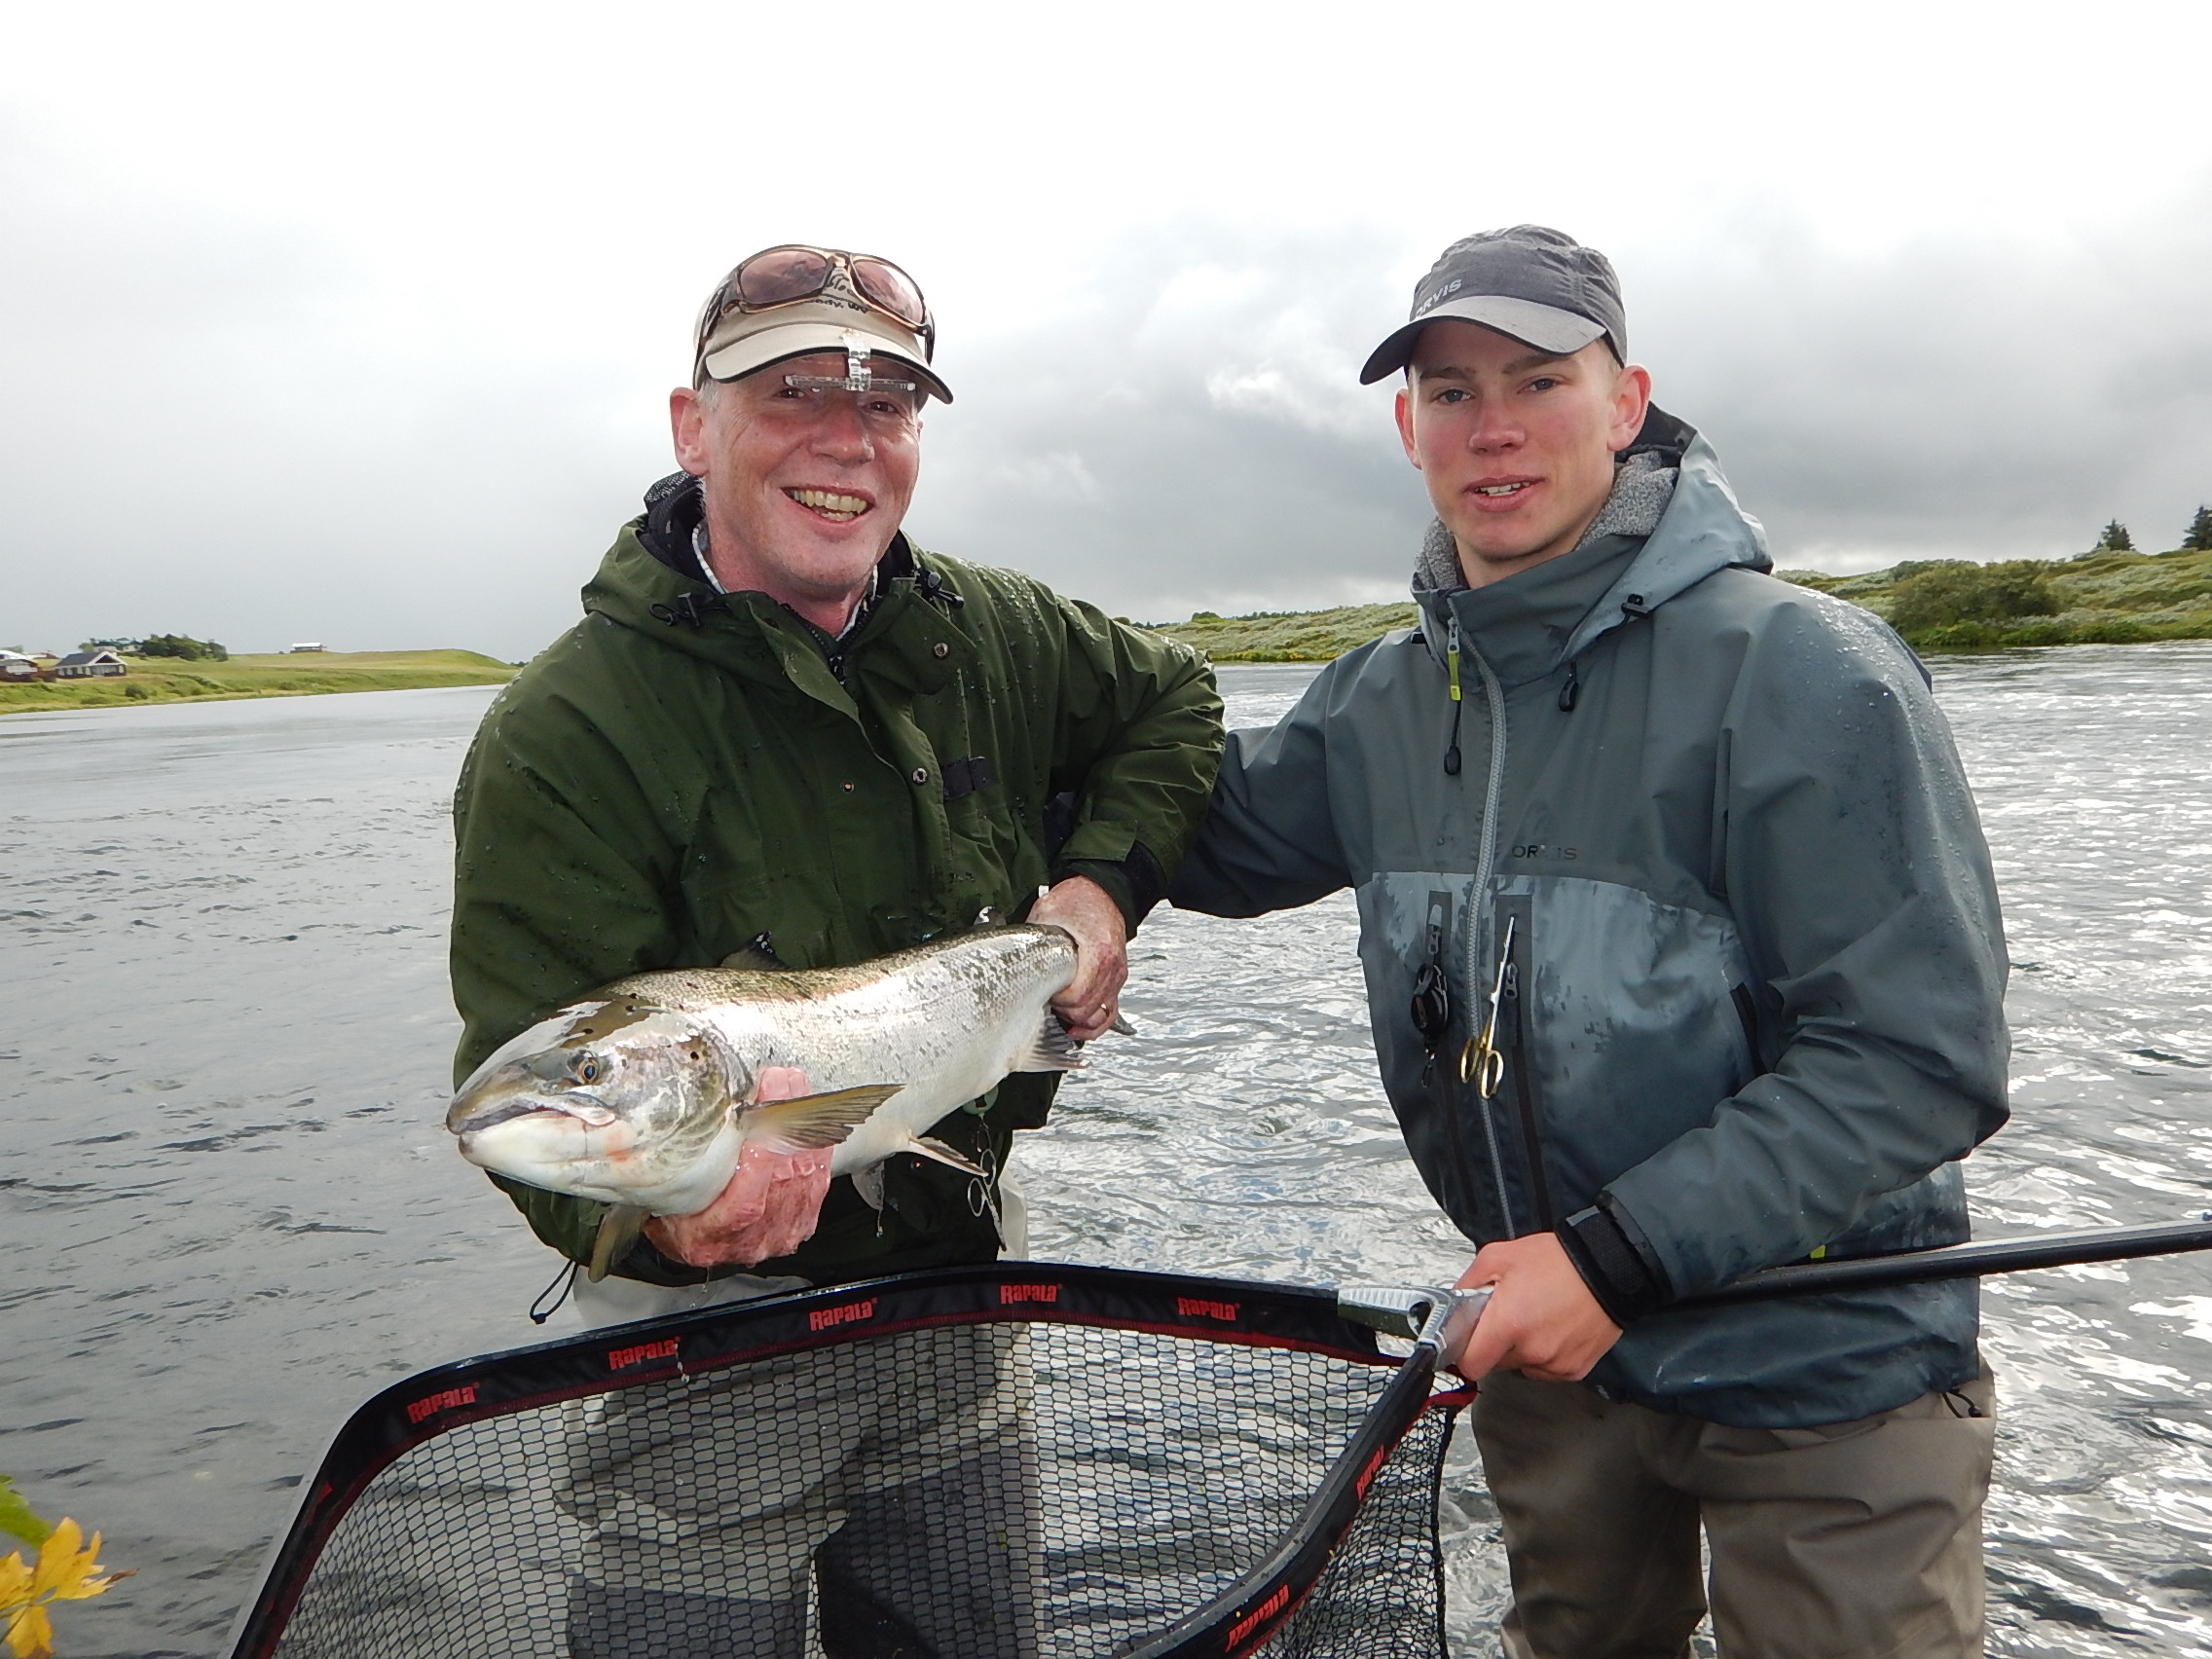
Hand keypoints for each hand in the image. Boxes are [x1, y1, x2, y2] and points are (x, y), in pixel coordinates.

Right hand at [645, 1066, 832, 1267]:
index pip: (742, 1208)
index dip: (757, 1165)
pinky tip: (808, 1111)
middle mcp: (749, 1241)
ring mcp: (780, 1233)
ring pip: (805, 1175)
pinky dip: (813, 1140)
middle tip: (778, 1081)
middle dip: (783, 1123)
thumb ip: (674, 1167)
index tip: (755, 1122)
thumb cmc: (677, 1214)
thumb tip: (685, 1115)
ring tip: (791, 1084)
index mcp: (706, 1239)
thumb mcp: (662, 1194)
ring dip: (800, 1123)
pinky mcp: (803, 1219)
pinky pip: (818, 1176)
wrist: (699, 1240)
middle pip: (781, 1181)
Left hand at [1028, 875, 1127, 1041]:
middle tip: (1047, 1000)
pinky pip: (1109, 1013)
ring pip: (1099, 1017)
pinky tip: (1076, 1027)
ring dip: (1077, 1020)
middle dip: (1064, 1012)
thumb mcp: (1048, 913)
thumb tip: (1010, 959)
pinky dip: (1094, 1025)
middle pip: (1087, 1011)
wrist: (1101, 891)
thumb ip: (1034, 940)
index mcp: (1098, 952)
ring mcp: (1116, 976)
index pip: (1077, 996)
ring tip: (1058, 1012)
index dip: (1056, 1000)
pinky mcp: (1116, 980)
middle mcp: (1112, 967)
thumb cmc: (1078, 900)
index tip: (1044, 992)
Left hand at [1449, 1232, 1622, 1382]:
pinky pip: (1547, 1369)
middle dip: (1496, 1343)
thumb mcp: (1500, 1256)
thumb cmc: (1557, 1260)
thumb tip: (1455, 1304)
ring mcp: (1555, 1363)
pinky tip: (1554, 1328)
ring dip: (1523, 1349)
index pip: (1471, 1364)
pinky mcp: (1574, 1369)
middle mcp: (1531, 1349)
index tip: (1468, 1342)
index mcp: (1508, 1323)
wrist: (1606, 1267)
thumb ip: (1469, 1282)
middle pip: (1496, 1363)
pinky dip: (1546, 1354)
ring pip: (1522, 1366)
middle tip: (1509, 1316)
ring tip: (1537, 1317)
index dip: (1465, 1352)